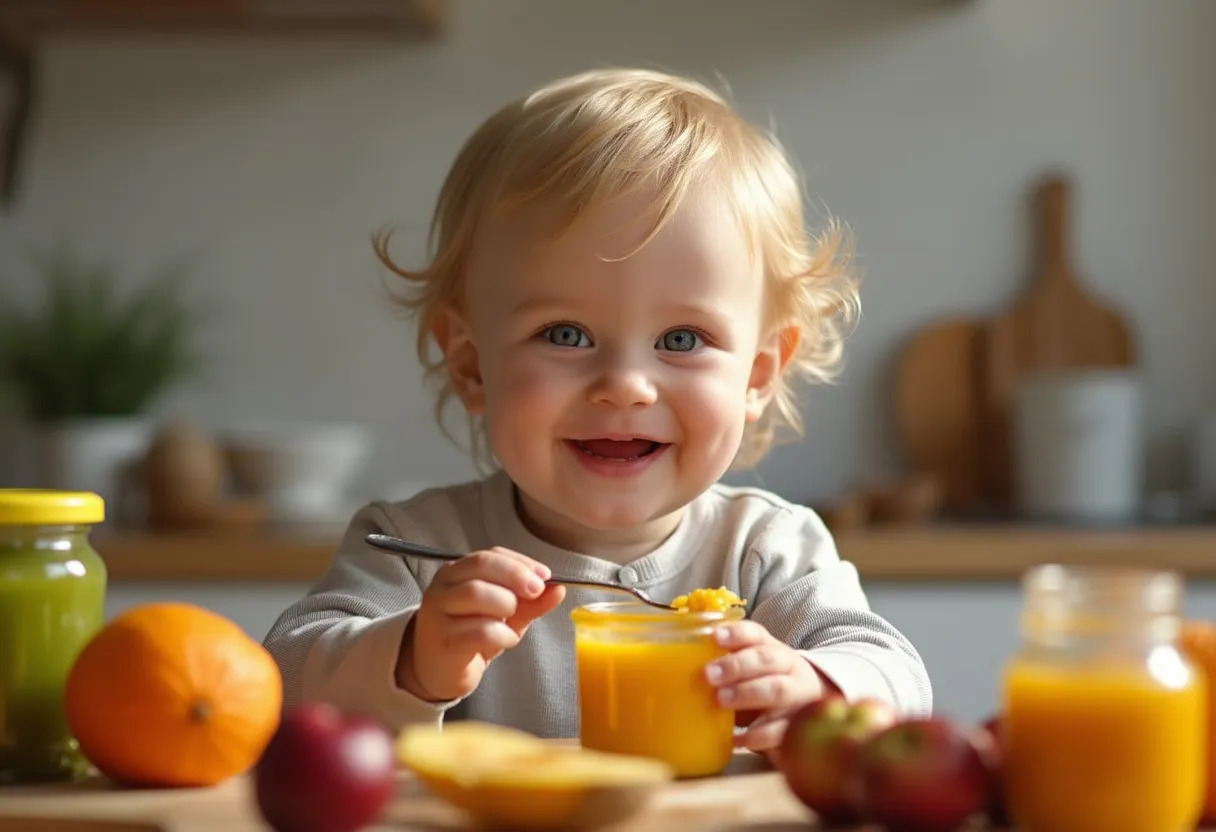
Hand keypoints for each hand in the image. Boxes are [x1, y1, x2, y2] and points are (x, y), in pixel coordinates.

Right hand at [397, 547, 565, 701]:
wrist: (439, 673)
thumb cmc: (471, 636)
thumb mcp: (506, 615)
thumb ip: (530, 602)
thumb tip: (558, 589)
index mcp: (456, 572)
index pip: (489, 555)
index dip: (520, 562)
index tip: (545, 576)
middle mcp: (442, 586)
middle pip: (480, 565)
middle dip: (515, 576)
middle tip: (536, 592)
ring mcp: (437, 612)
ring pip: (476, 593)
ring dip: (507, 606)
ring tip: (512, 624)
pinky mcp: (442, 640)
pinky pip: (479, 630)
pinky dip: (502, 635)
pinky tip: (505, 641)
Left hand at [704, 620, 833, 753]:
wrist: (811, 711)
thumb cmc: (766, 687)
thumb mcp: (751, 673)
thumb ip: (723, 667)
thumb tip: (673, 671)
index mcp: (772, 650)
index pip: (756, 634)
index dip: (736, 634)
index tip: (715, 637)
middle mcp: (788, 669)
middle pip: (767, 660)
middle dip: (737, 665)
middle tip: (709, 674)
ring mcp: (797, 697)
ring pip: (778, 690)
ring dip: (747, 693)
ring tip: (721, 700)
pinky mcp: (797, 727)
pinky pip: (780, 731)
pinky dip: (756, 735)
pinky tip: (736, 738)